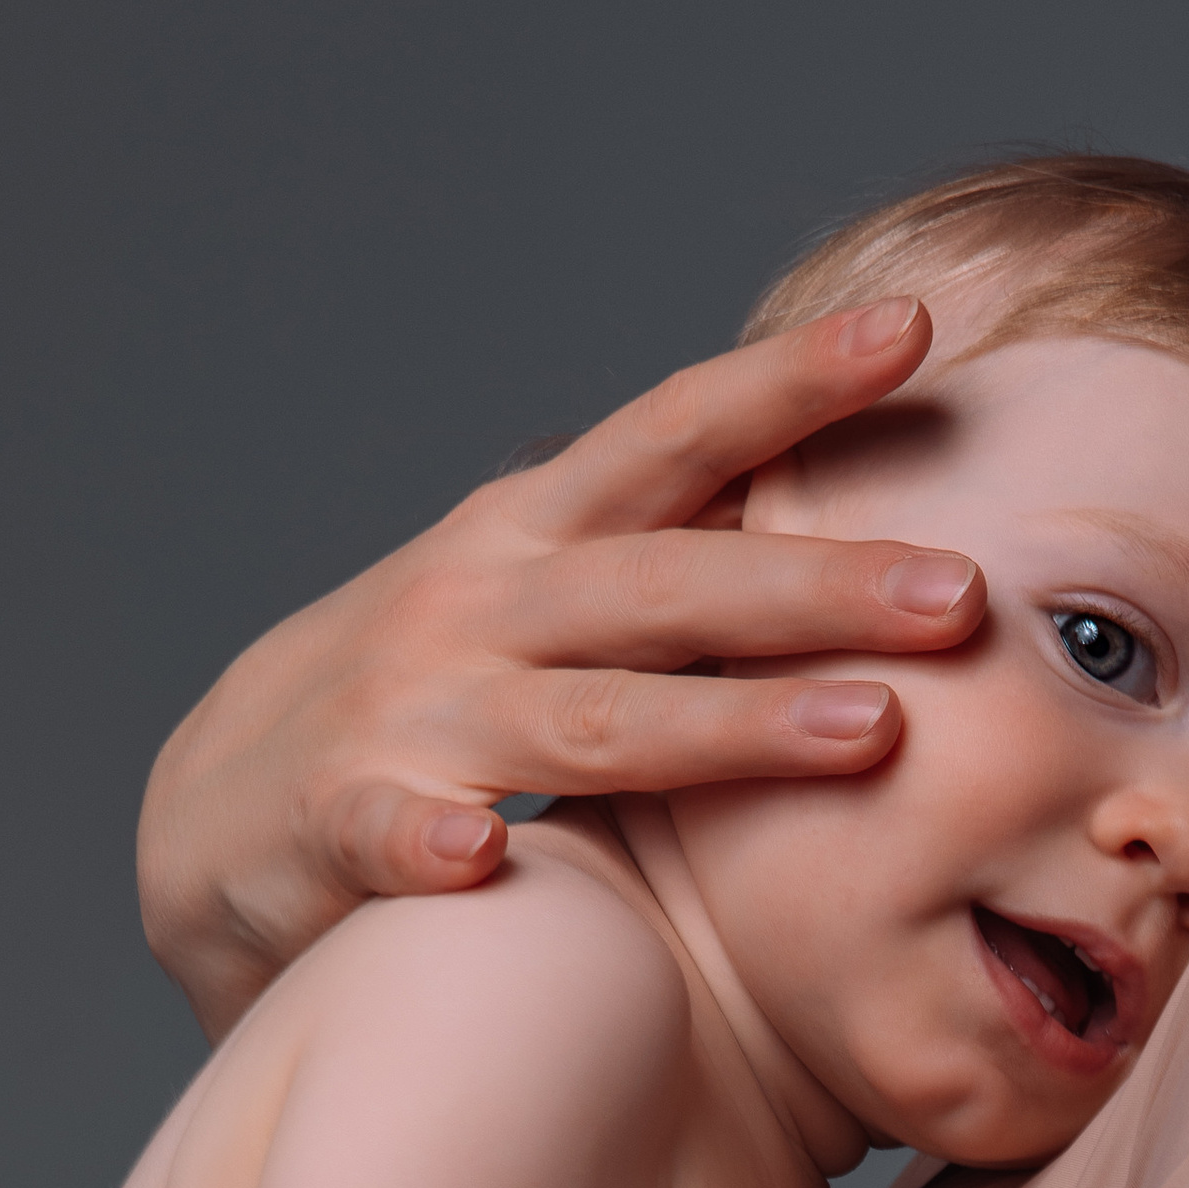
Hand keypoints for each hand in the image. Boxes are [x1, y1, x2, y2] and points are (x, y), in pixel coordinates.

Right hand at [137, 293, 988, 1036]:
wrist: (228, 811)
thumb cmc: (433, 699)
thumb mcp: (547, 597)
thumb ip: (676, 554)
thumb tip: (853, 497)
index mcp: (541, 538)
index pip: (676, 437)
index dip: (787, 382)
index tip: (913, 328)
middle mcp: (482, 606)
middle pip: (668, 584)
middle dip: (816, 582)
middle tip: (960, 594)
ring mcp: (410, 713)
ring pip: (586, 723)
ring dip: (723, 726)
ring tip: (862, 735)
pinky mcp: (342, 824)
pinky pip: (388, 834)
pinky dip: (426, 844)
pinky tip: (474, 859)